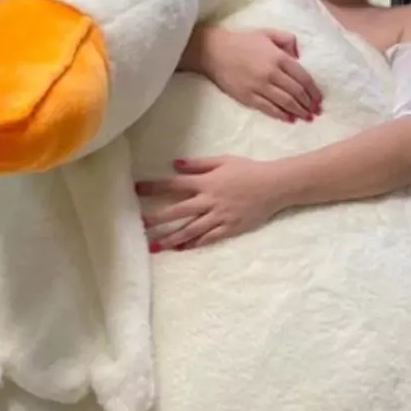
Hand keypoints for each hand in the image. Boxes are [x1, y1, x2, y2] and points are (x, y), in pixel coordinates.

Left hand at [137, 156, 282, 250]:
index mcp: (206, 182)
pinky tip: (182, 249)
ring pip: (190, 229)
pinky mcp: (230, 227)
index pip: (174, 185)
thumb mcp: (224, 161)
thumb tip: (175, 164)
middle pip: (177, 211)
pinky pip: (209, 238)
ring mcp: (220, 216)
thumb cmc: (249, 170)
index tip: (135, 190)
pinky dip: (195, 243)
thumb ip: (199, 164)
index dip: (154, 187)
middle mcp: (209, 201)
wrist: (275, 186)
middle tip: (138, 226)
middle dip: (156, 219)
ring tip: (154, 246)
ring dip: (171, 238)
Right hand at [192, 27, 321, 121]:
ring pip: (286, 102)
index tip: (319, 98)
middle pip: (297, 92)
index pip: (303, 77)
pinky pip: (269, 108)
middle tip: (315, 110)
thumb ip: (287, 40)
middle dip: (309, 103)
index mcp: (279, 57)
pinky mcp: (248, 96)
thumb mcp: (267, 33)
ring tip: (307, 117)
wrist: (213, 50)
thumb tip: (300, 56)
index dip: (314, 90)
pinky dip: (281, 115)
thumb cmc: (242, 41)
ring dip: (299, 111)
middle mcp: (272, 73)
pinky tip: (289, 119)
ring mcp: (259, 86)